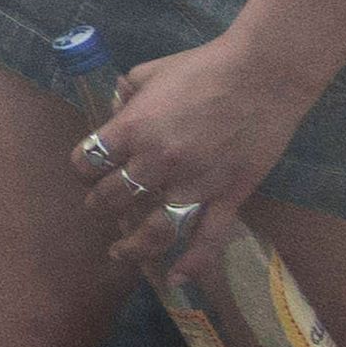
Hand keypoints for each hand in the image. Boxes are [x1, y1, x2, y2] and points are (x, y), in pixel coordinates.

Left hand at [73, 31, 317, 277]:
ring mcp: (195, 183)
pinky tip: (176, 279)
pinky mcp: (229, 196)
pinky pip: (208, 239)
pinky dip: (192, 264)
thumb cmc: (203, 67)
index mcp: (133, 128)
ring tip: (120, 252)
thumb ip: (127, 96)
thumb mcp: (149, 73)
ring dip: (133, 246)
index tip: (86, 169)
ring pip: (155, 229)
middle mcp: (158, 162)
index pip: (90, 160)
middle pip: (114, 197)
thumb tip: (115, 109)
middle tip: (99, 207)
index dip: (83, 166)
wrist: (262, 75)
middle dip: (101, 204)